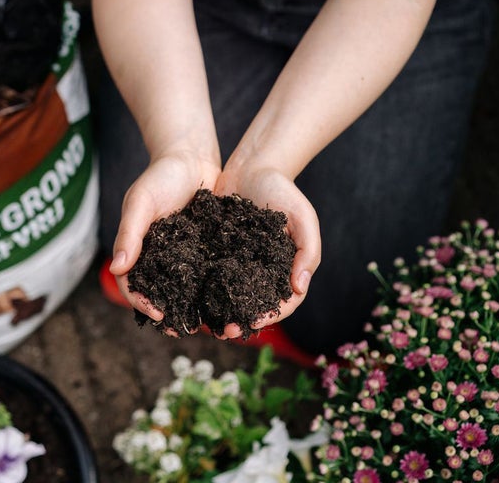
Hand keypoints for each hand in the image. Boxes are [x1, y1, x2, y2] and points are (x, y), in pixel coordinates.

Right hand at [109, 150, 220, 332]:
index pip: (133, 283)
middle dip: (168, 314)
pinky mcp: (204, 249)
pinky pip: (205, 273)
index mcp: (138, 249)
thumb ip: (129, 234)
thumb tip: (116, 268)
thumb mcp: (141, 202)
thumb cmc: (161, 176)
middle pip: (158, 292)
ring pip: (183, 288)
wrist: (192, 157)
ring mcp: (182, 254)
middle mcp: (158, 256)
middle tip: (183, 330)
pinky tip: (224, 300)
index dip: (142, 302)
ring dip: (190, 307)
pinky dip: (211, 289)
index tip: (158, 315)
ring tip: (205, 324)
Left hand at [213, 165, 320, 338]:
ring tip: (205, 325)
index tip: (253, 323)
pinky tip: (189, 300)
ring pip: (229, 297)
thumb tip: (300, 287)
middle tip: (224, 331)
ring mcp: (238, 264)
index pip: (283, 302)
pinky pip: (209, 277)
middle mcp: (262, 271)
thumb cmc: (282, 191)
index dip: (269, 316)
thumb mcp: (303, 217)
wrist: (251, 167)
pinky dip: (202, 291)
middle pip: (253, 306)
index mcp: (286, 268)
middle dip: (240, 322)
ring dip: (219, 313)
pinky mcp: (217, 253)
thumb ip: (309, 251)